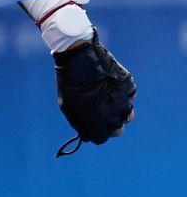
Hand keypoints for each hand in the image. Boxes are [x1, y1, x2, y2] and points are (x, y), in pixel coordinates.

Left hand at [52, 31, 133, 149]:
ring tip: (106, 96)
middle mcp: (112, 115)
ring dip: (118, 109)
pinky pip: (129, 97)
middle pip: (117, 129)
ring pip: (126, 114)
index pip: (101, 138)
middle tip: (101, 111)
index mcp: (95, 122)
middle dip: (110, 123)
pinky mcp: (129, 88)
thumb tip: (88, 137)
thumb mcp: (68, 106)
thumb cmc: (71, 84)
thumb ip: (79, 124)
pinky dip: (122, 93)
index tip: (95, 126)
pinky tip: (110, 84)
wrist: (80, 59)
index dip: (98, 132)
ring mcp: (123, 101)